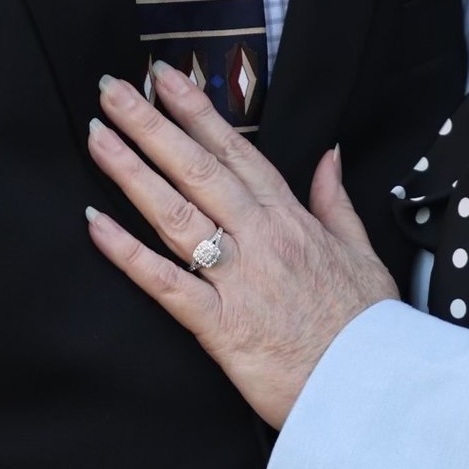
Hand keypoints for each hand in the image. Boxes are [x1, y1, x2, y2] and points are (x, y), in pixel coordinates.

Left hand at [85, 65, 398, 425]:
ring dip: (132, 172)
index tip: (165, 79)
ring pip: (176, 213)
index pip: (236, 152)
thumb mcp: (363, 252)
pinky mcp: (220, 325)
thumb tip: (329, 156)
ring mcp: (239, 279)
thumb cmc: (367, 326)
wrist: (372, 389)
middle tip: (111, 90)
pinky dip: (128, 253)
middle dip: (151, 125)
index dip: (197, 112)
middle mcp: (261, 238)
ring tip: (97, 137)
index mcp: (291, 219)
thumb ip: (335, 202)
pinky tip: (95, 224)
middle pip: (197, 169)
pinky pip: (166, 283)